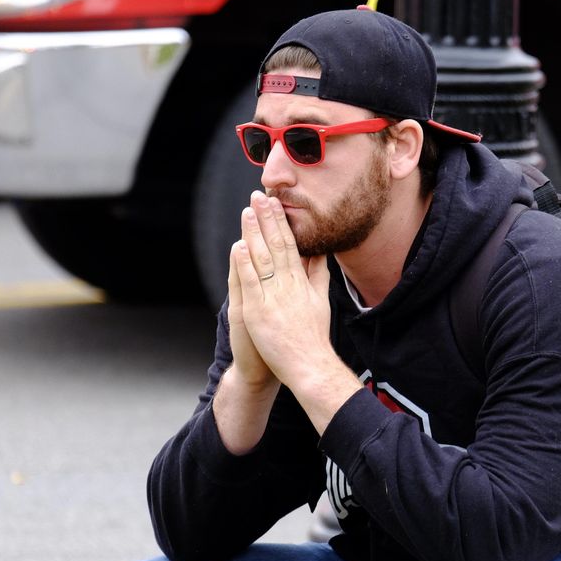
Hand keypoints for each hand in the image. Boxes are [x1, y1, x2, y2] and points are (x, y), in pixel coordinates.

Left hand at [232, 191, 337, 388]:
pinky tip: (239, 246)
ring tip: (247, 212)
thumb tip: (321, 252)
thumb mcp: (321, 300)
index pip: (290, 245)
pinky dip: (244, 264)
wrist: (310, 364)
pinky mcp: (258, 313)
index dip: (281, 223)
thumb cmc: (314, 336)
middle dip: (267, 220)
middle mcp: (288, 286)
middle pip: (276, 246)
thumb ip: (318, 275)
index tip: (275, 204)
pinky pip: (251, 284)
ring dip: (253, 234)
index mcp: (301, 282)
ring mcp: (272, 298)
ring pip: (262, 260)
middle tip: (259, 196)